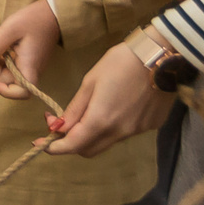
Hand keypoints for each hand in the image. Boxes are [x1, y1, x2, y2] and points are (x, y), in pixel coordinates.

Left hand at [0, 0, 62, 101]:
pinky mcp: (26, 57)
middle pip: (7, 79)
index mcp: (29, 67)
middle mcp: (30, 69)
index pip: (21, 92)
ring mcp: (28, 63)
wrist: (52, 11)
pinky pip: (9, 61)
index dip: (5, 91)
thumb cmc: (34, 19)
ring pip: (5, 69)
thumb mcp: (10, 29)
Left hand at [46, 43, 176, 154]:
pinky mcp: (152, 125)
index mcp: (101, 120)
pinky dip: (115, 125)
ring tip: (92, 108)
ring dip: (94, 132)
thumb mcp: (91, 81)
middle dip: (72, 142)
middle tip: (62, 123)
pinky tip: (118, 104)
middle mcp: (121, 132)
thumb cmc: (121, 62)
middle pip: (90, 149)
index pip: (73, 146)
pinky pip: (126, 132)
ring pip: (108, 141)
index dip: (54, 148)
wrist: (162, 55)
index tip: (41, 142)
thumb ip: (75, 109)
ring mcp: (138, 130)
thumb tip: (59, 127)